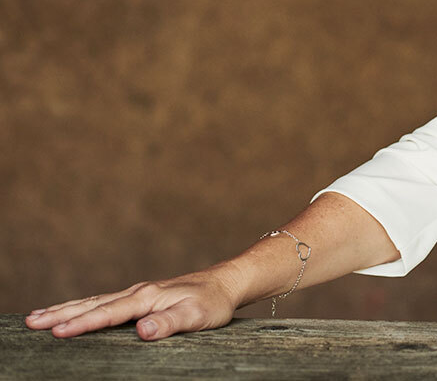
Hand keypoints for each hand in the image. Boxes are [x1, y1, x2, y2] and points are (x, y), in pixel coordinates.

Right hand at [24, 263, 243, 340]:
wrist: (226, 284)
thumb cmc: (212, 302)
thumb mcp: (197, 315)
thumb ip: (169, 322)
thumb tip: (142, 330)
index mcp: (146, 297)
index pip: (108, 313)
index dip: (82, 324)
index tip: (56, 332)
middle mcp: (138, 292)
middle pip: (92, 304)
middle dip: (60, 314)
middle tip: (30, 322)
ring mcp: (137, 293)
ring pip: (94, 301)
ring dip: (66, 309)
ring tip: (37, 317)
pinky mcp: (140, 297)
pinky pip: (104, 302)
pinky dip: (83, 306)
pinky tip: (72, 312)